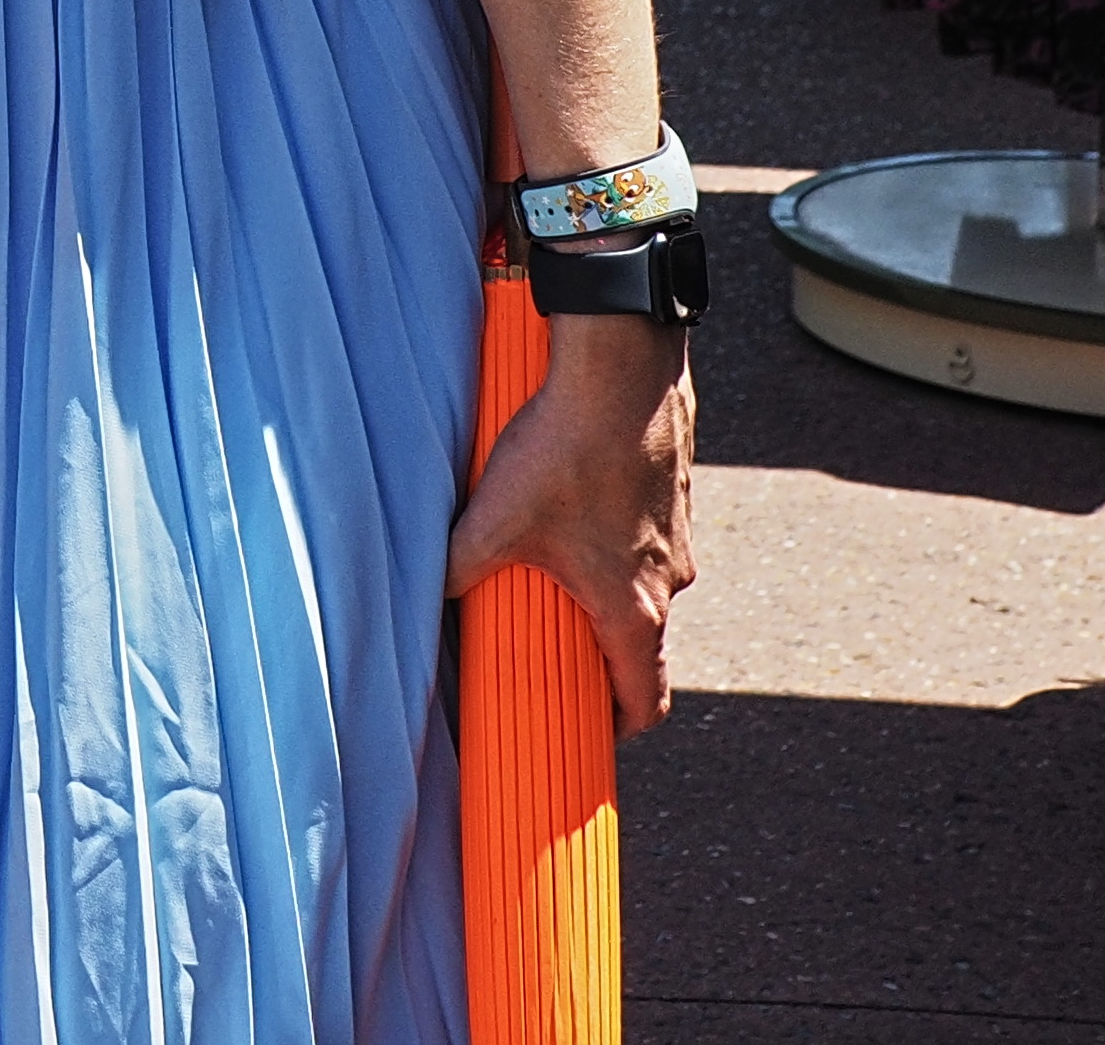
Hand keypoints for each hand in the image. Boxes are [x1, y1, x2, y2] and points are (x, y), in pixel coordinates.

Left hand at [444, 310, 697, 732]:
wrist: (622, 372)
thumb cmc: (565, 451)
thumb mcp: (494, 518)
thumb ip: (456, 566)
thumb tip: (423, 597)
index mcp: (634, 608)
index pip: (648, 698)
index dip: (623, 726)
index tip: (595, 733)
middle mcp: (671, 583)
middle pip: (646, 646)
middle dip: (604, 657)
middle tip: (560, 653)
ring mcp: (681, 540)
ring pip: (649, 588)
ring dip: (611, 595)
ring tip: (560, 576)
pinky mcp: (678, 499)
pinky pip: (650, 541)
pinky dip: (620, 545)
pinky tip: (579, 515)